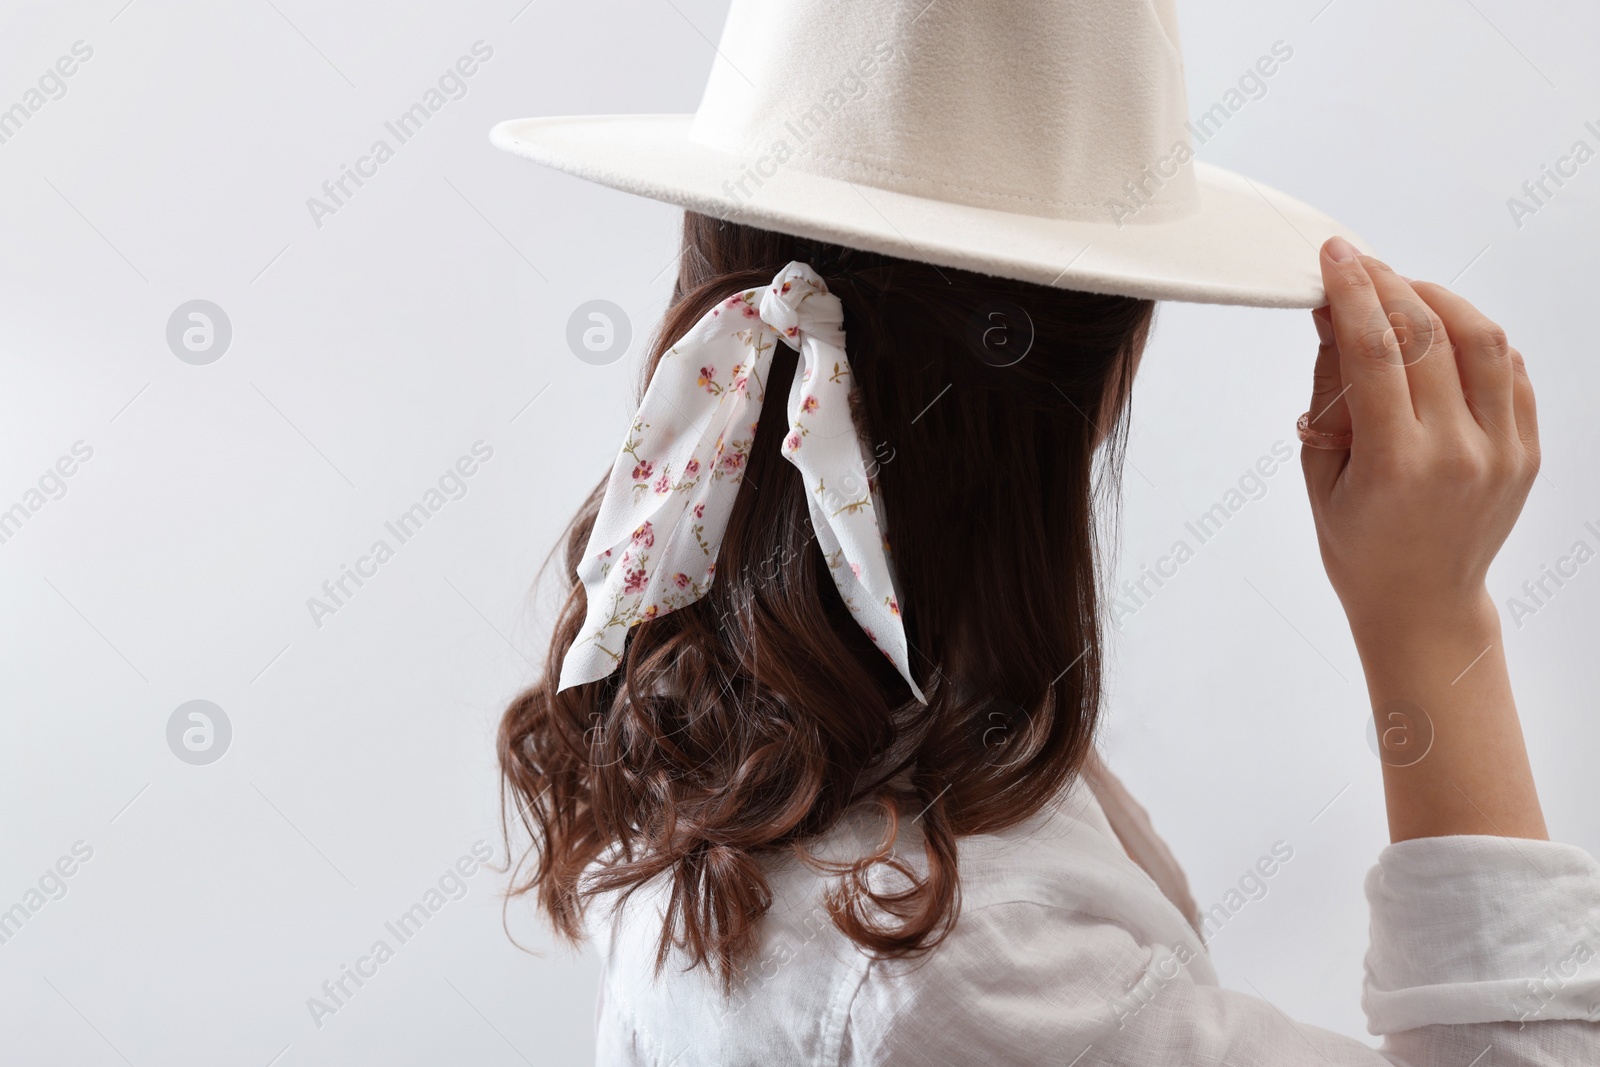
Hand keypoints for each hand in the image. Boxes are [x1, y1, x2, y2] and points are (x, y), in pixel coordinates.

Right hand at [1300, 236, 1539, 635]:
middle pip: (1428, 334)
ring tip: (1404, 293)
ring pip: (1482, 339)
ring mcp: (1501, 450)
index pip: (1377, 351)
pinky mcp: (1526, 450)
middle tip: (1360, 267)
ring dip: (1439, 301)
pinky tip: (1444, 334)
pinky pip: (1509, 370)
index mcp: (1397, 464)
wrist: (1422, 604)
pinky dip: (1476, 338)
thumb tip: (1335, 318)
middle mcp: (1458, 452)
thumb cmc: (1360, 546)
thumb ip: (1330, 393)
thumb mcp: (1320, 474)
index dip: (1354, 292)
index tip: (1335, 257)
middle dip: (1389, 286)